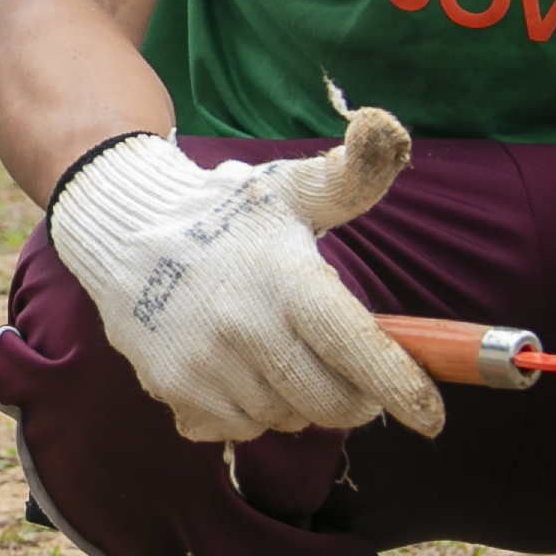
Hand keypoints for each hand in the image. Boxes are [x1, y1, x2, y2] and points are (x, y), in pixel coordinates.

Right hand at [40, 106, 444, 442]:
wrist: (124, 232)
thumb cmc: (225, 215)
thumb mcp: (290, 190)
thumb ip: (351, 173)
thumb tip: (386, 126)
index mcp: (286, 278)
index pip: (357, 347)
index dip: (402, 387)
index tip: (432, 418)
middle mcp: (245, 326)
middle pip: (330, 402)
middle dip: (354, 398)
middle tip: (350, 374)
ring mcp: (206, 364)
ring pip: (286, 419)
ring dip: (296, 401)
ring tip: (277, 352)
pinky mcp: (175, 391)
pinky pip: (239, 430)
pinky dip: (249, 411)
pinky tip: (236, 368)